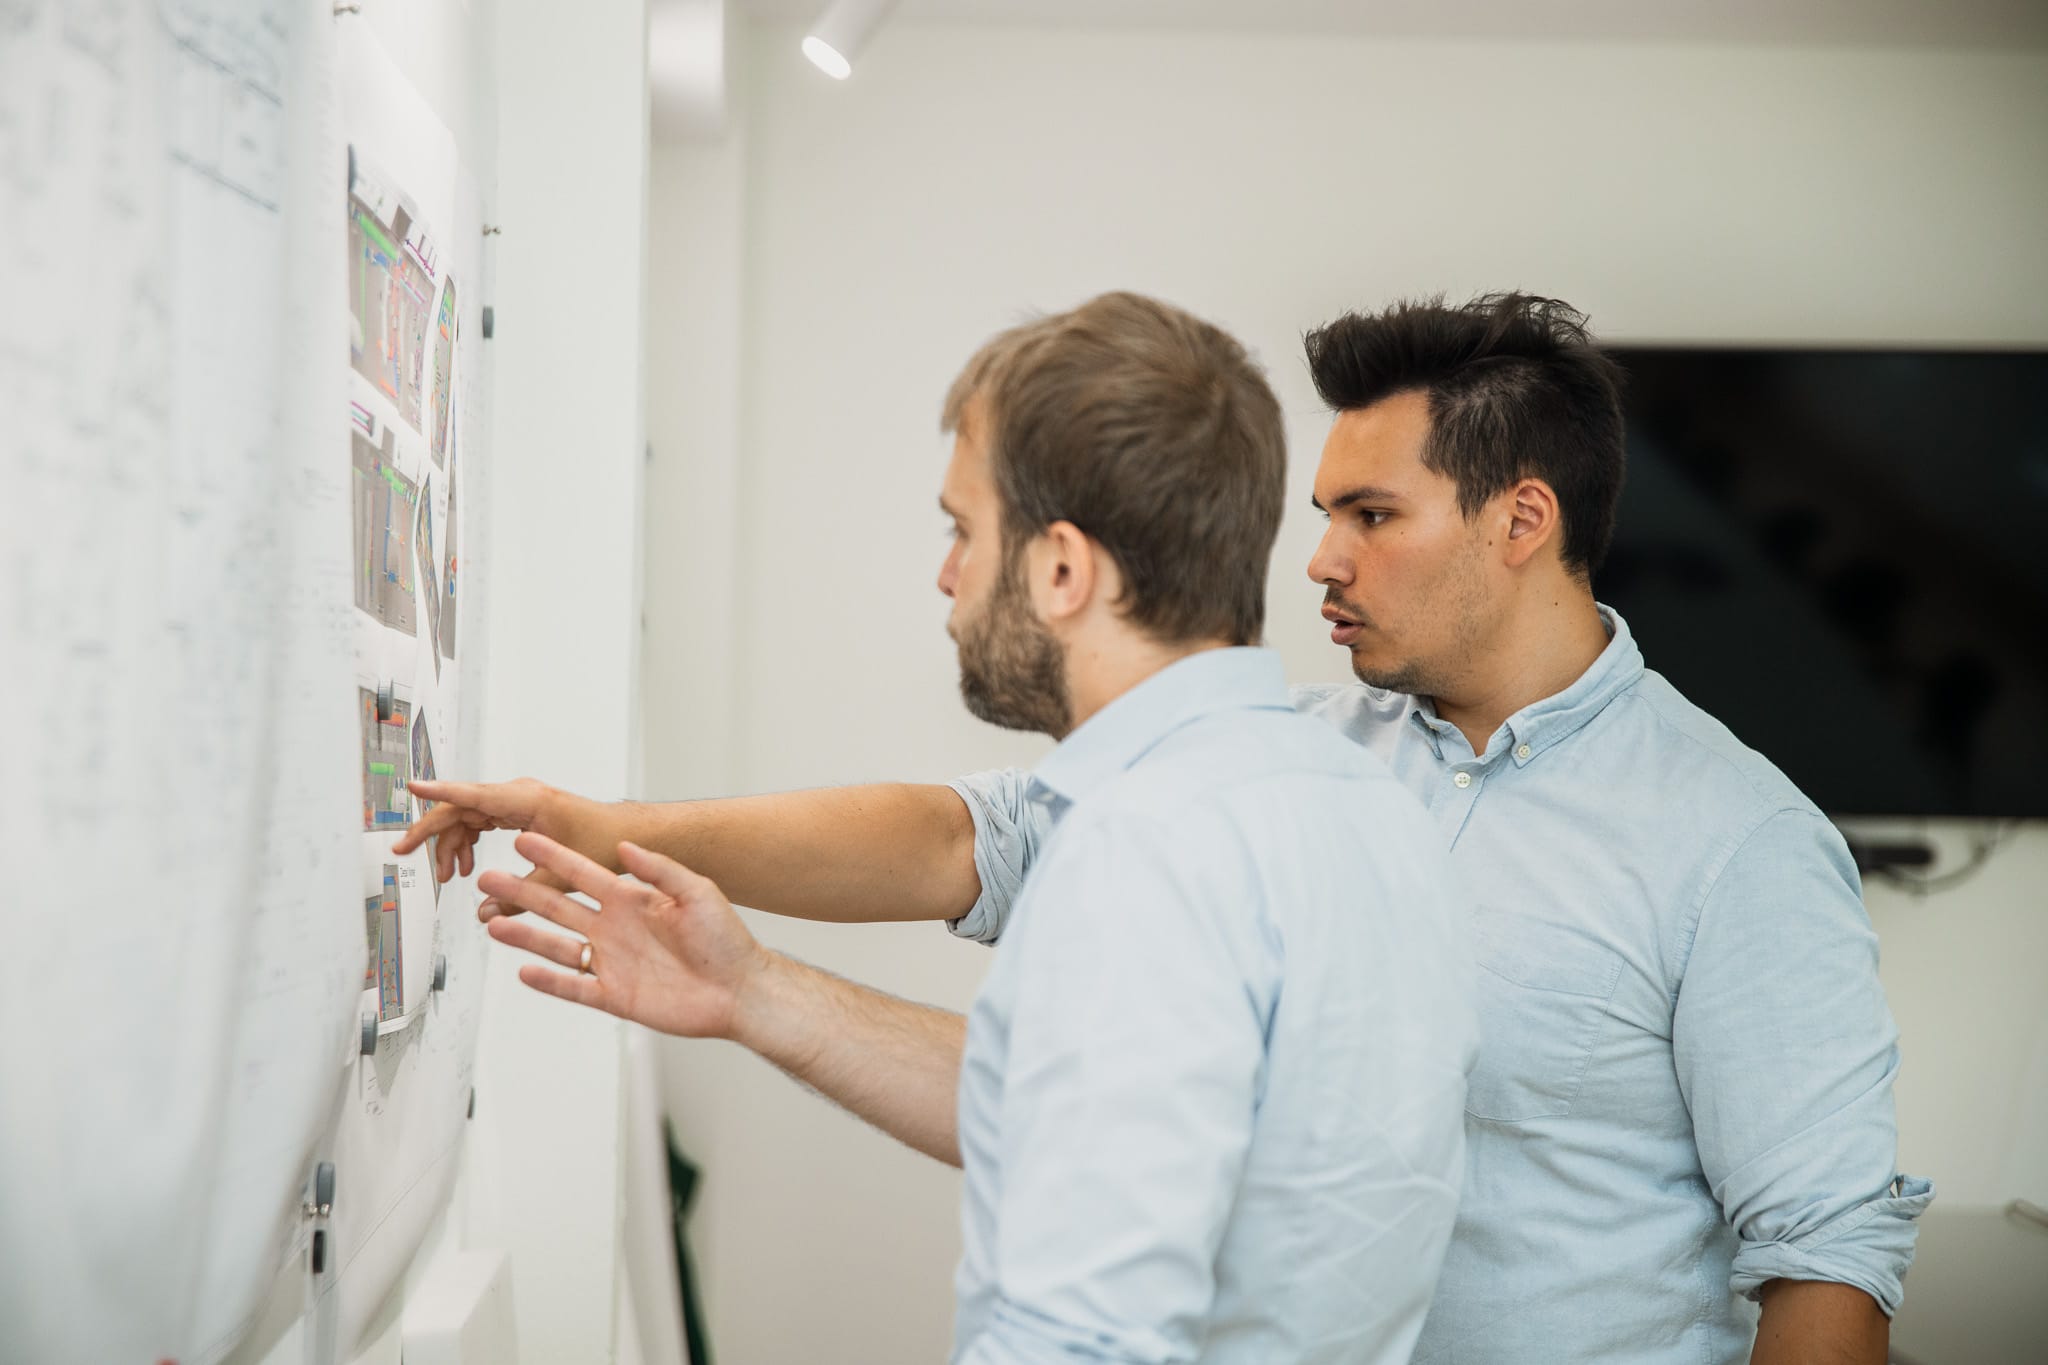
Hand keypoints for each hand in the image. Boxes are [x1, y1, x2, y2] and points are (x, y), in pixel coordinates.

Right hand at [394, 777, 615, 915]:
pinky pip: (481, 820)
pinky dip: (468, 841)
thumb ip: (519, 897)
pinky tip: (465, 866)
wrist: (626, 834)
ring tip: (448, 875)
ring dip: (451, 843)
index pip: (473, 795)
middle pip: (460, 807)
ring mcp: (518, 800)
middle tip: (402, 853)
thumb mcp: (559, 878)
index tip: (412, 786)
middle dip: (430, 832)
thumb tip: (483, 916)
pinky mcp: (520, 810)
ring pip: (467, 815)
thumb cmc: (603, 844)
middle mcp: (519, 794)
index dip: (439, 792)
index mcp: (528, 800)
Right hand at [476, 831, 773, 1039]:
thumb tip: (626, 845)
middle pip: (558, 907)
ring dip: (525, 936)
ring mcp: (612, 962)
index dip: (554, 858)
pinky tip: (523, 971)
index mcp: (632, 900)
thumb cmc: (726, 940)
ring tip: (492, 921)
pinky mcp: (615, 996)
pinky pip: (574, 987)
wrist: (740, 989)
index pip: (583, 874)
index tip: (524, 840)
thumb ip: (660, 870)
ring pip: (557, 947)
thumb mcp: (697, 893)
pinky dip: (549, 981)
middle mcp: (615, 929)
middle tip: (488, 878)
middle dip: (522, 892)